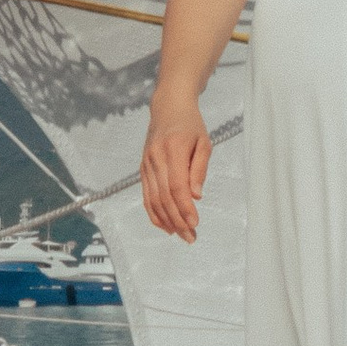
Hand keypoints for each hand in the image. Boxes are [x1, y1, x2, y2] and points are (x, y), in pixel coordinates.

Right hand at [140, 100, 211, 241]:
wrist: (168, 108)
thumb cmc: (191, 125)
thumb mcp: (204, 142)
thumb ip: (199, 169)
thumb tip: (196, 196)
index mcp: (173, 148)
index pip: (177, 185)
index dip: (185, 207)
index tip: (195, 223)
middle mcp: (156, 157)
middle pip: (164, 196)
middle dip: (177, 220)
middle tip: (191, 237)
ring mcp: (147, 164)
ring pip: (153, 199)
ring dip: (166, 221)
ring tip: (181, 235)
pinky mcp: (143, 169)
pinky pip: (147, 195)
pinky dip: (155, 213)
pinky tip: (166, 225)